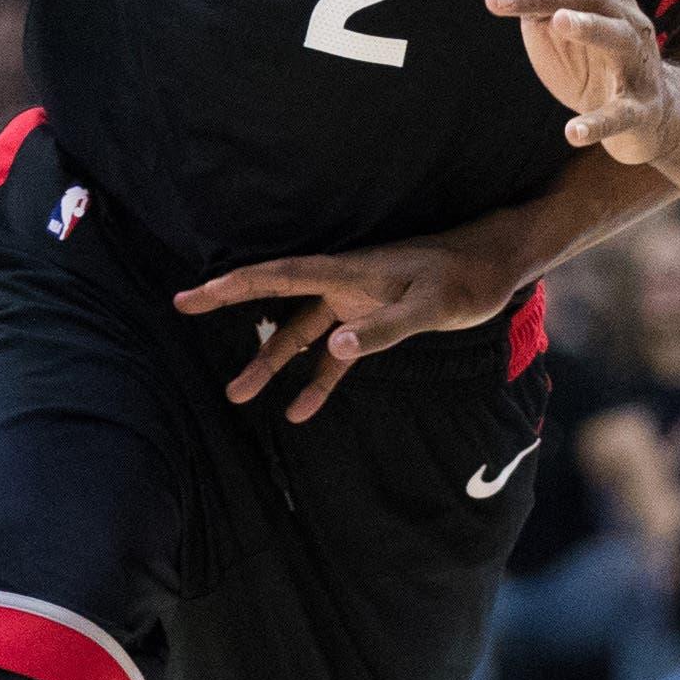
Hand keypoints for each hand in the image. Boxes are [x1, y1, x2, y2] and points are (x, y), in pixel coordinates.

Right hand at [174, 226, 530, 421]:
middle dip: (232, 313)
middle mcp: (343, 283)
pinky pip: (335, 355)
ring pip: (301, 333)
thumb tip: (333, 347)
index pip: (280, 276)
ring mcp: (355, 302)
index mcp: (349, 270)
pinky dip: (318, 380)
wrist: (495, 266)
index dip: (233, 284)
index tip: (191, 294)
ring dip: (272, 363)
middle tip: (184, 313)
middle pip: (278, 301)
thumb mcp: (430, 306)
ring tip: (237, 396)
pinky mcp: (372, 322)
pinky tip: (300, 412)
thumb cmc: (465, 278)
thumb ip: (383, 329)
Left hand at [477, 0, 669, 164]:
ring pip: (618, 36)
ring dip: (589, 28)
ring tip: (558, 22)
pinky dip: (599, 122)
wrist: (646, 114)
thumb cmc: (589, 56)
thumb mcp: (552, 15)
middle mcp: (624, 17)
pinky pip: (622, 113)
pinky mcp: (640, 107)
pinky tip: (572, 133)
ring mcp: (636, 61)